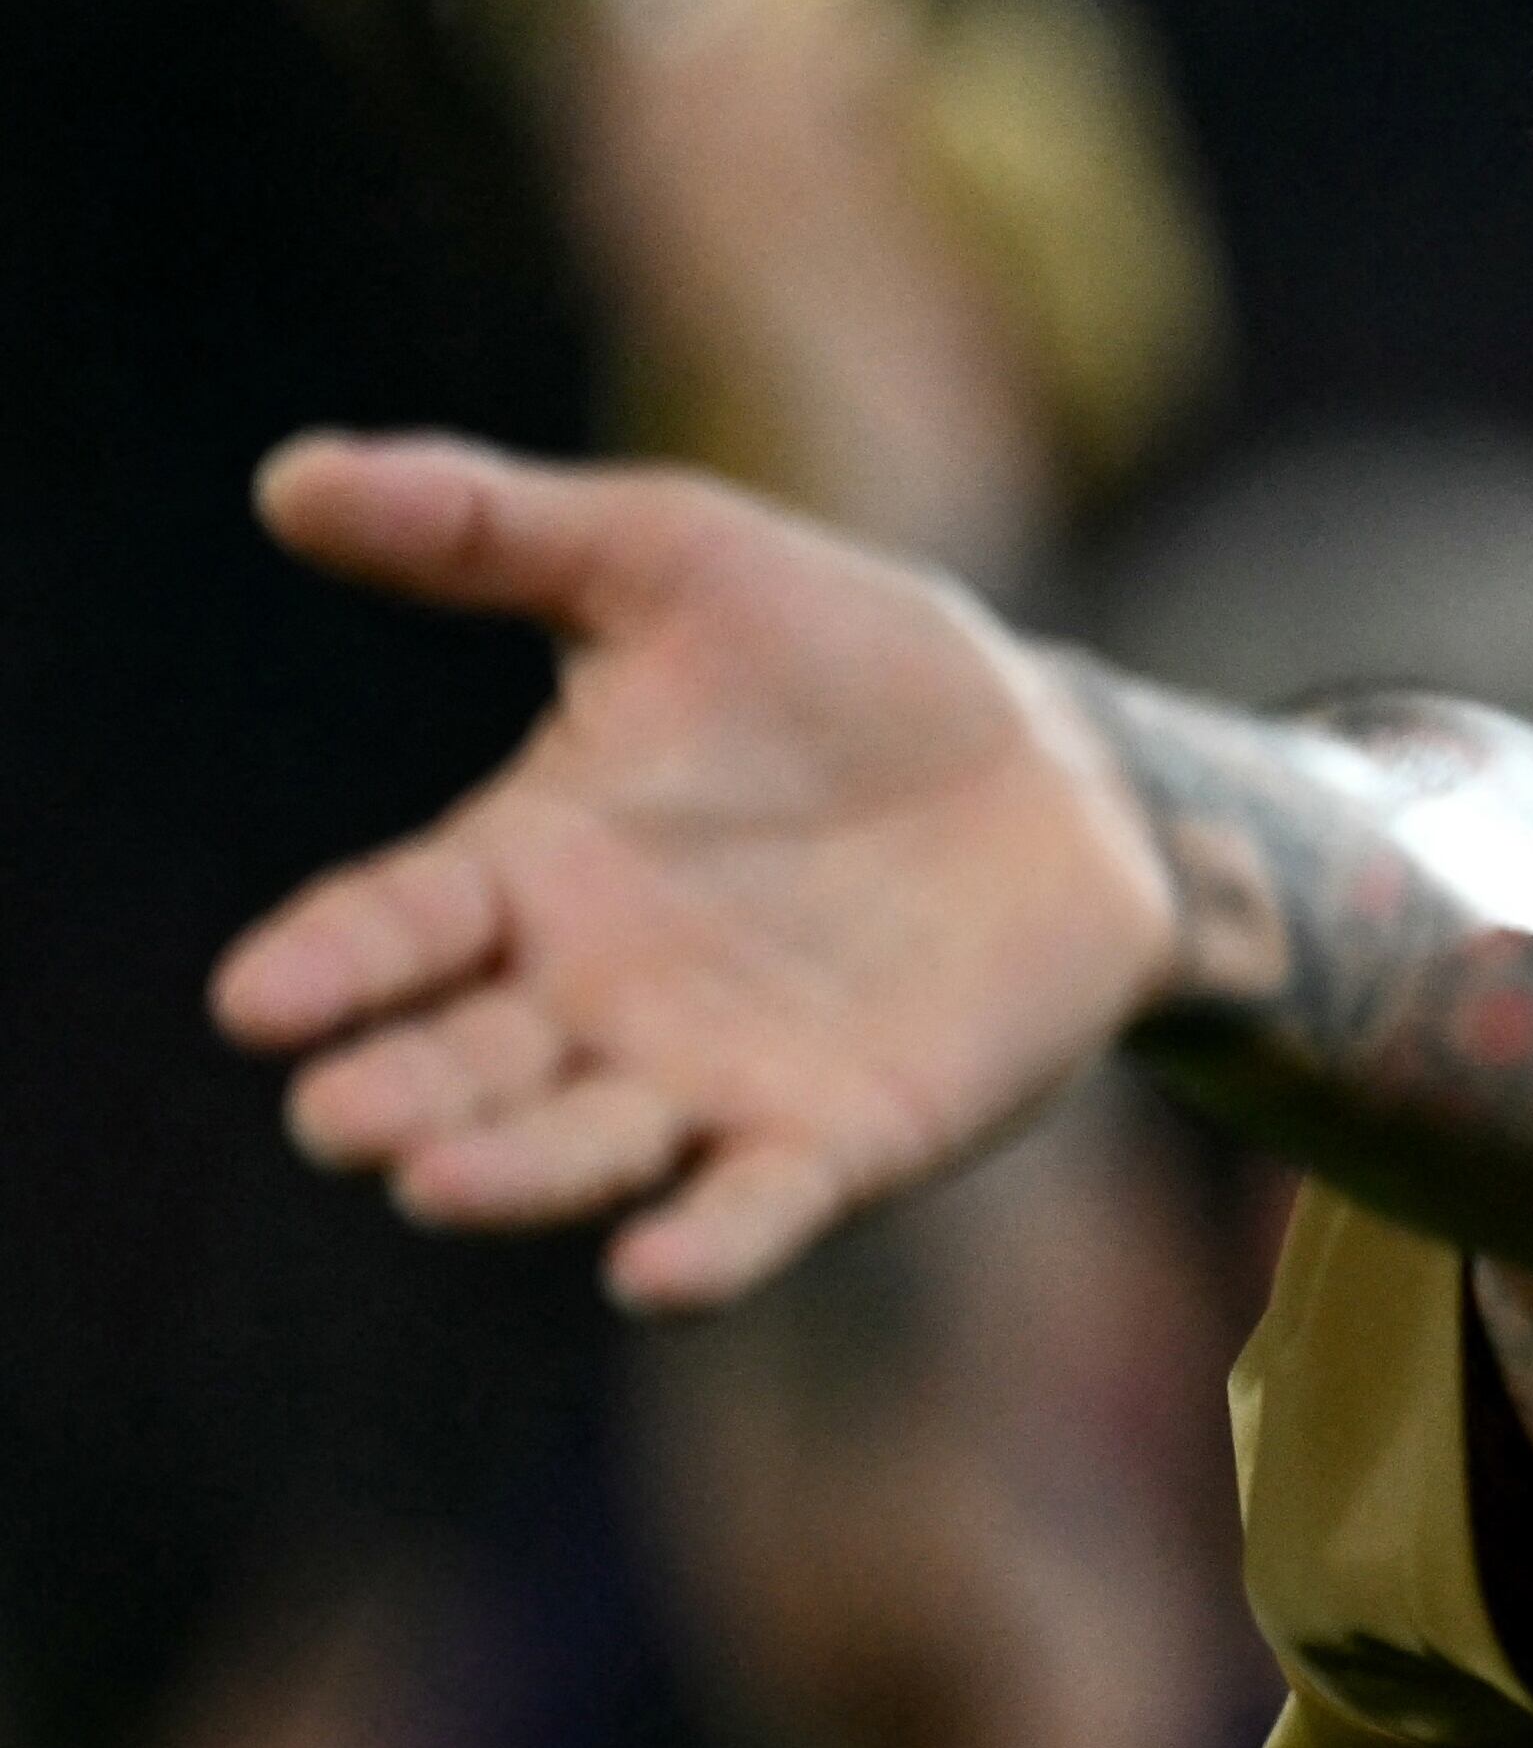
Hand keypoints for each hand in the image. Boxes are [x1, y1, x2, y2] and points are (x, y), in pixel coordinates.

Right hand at [209, 433, 1180, 1308]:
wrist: (1057, 755)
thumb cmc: (846, 658)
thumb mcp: (677, 563)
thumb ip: (493, 530)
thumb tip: (291, 475)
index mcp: (531, 870)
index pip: (396, 930)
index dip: (330, 965)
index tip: (260, 996)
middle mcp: (592, 1000)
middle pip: (465, 1065)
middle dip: (403, 1092)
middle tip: (344, 1111)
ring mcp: (711, 1080)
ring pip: (585, 1150)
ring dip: (517, 1173)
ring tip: (444, 1178)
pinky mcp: (844, 1137)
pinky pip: (759, 1207)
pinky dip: (707, 1246)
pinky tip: (660, 1272)